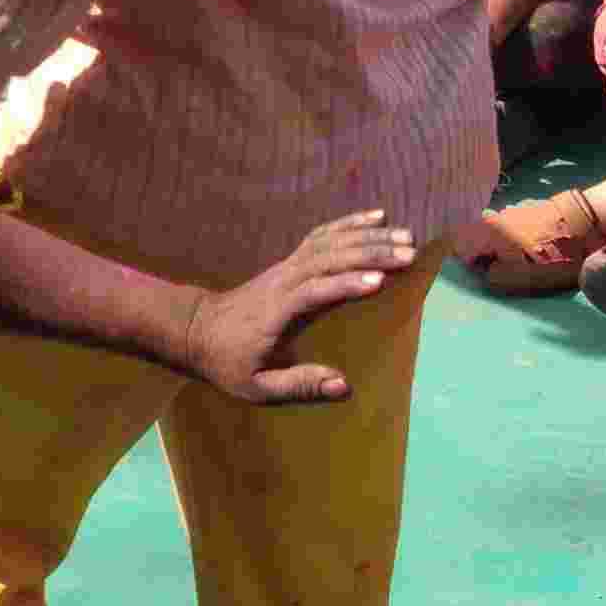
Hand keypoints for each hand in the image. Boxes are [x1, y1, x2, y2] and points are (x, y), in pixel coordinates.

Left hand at [174, 210, 415, 405]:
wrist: (196, 329)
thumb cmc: (228, 362)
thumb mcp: (256, 387)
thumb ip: (299, 386)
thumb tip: (344, 385)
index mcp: (277, 311)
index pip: (314, 291)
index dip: (346, 284)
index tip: (380, 280)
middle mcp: (284, 280)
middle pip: (329, 258)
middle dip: (371, 253)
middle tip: (409, 254)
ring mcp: (287, 266)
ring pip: (330, 242)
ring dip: (368, 236)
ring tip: (406, 235)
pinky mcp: (290, 261)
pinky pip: (322, 235)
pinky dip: (350, 223)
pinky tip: (376, 217)